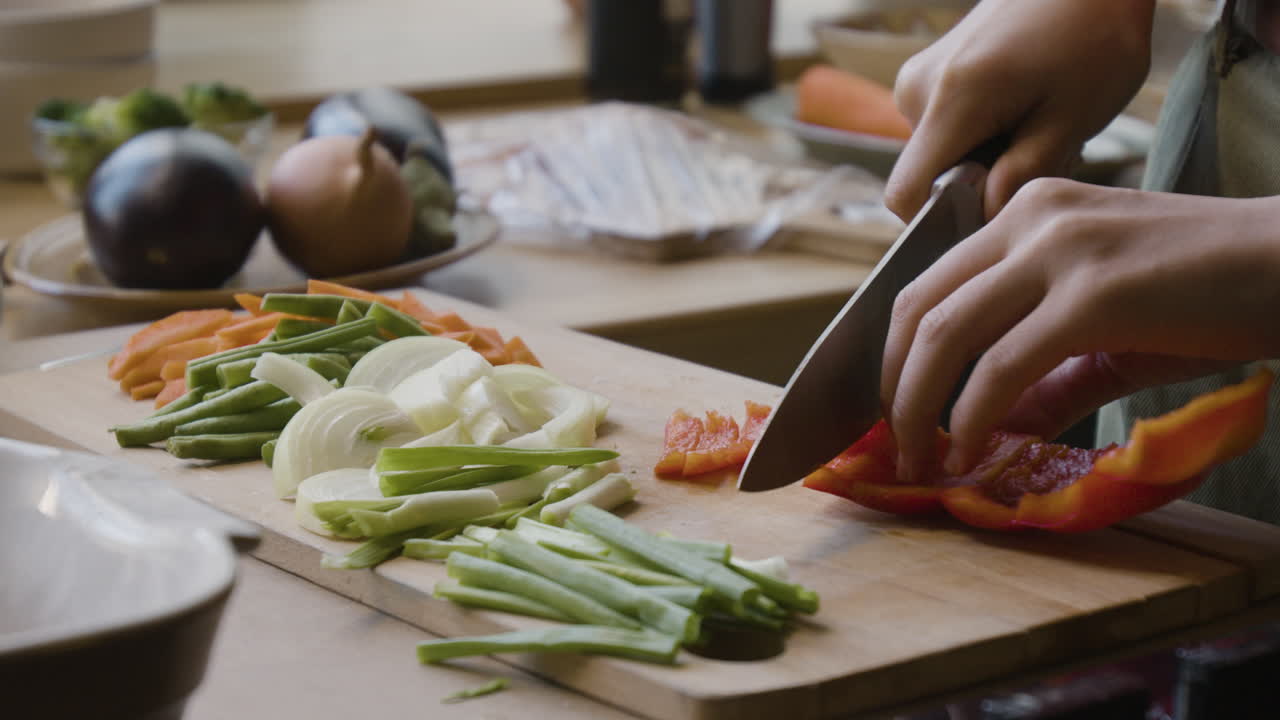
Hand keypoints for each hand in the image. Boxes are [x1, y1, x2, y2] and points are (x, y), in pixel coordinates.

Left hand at [880, 179, 1279, 481]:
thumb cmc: (1215, 295)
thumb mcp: (1112, 329)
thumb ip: (1050, 375)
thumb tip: (998, 429)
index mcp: (1028, 214)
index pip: (928, 283)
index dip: (895, 353)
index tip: (894, 408)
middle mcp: (1030, 217)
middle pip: (918, 307)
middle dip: (892, 385)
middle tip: (895, 446)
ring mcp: (1058, 249)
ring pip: (944, 332)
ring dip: (916, 406)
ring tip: (920, 459)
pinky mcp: (1092, 293)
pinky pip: (1001, 364)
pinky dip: (973, 415)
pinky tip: (970, 451)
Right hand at [885, 0, 1154, 221]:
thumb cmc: (1092, 36)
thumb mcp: (1072, 117)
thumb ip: (1021, 177)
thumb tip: (982, 219)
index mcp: (952, 100)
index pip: (906, 195)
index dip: (943, 219)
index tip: (996, 210)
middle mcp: (919, 89)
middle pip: (927, 176)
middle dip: (979, 183)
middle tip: (1043, 154)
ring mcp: (919, 78)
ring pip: (938, 153)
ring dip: (985, 158)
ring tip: (1038, 126)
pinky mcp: (929, 73)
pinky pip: (944, 128)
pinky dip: (981, 134)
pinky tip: (1022, 109)